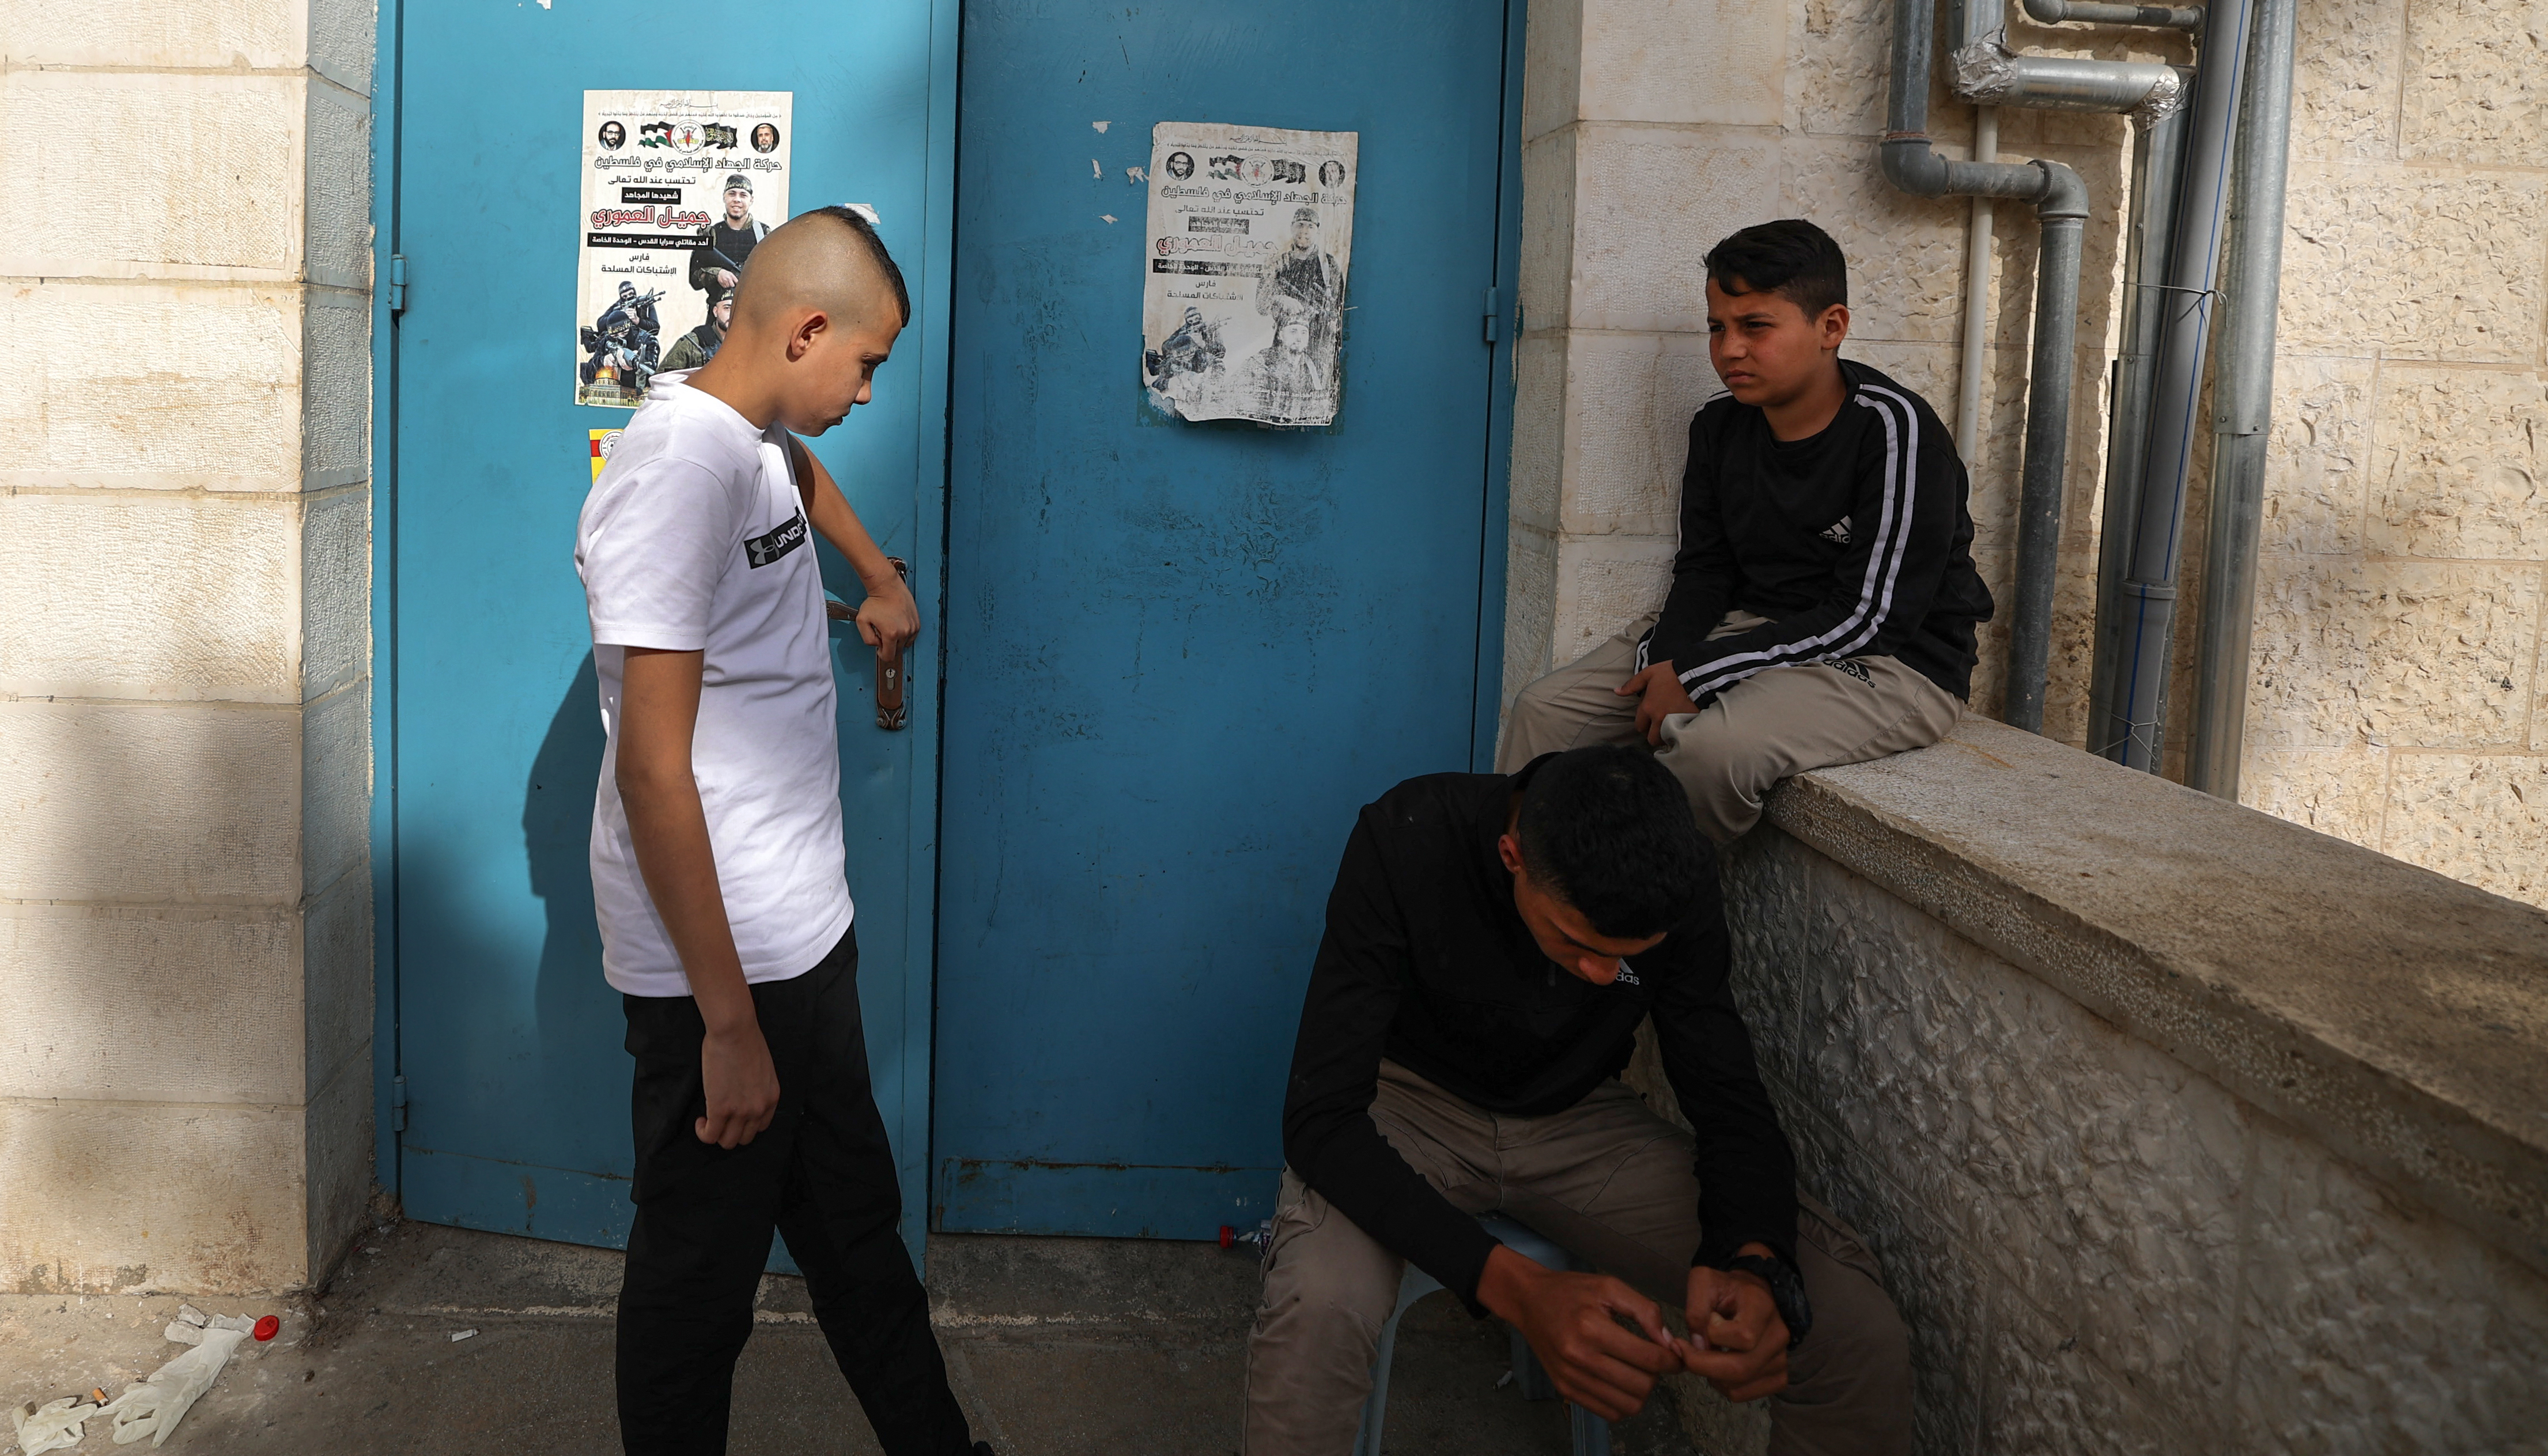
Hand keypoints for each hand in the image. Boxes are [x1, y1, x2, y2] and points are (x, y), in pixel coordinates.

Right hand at [696, 1021, 780, 1147]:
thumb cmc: (746, 1041)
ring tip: (708, 1120)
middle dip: (730, 1132)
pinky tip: (700, 1120)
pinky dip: (703, 1132)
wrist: (735, 1031)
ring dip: (716, 1134)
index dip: (745, 1125)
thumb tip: (743, 1094)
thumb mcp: (763, 1069)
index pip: (761, 1127)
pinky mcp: (720, 1109)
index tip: (733, 1116)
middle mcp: (759, 1108)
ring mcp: (741, 1111)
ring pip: (727, 1142)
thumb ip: (757, 1087)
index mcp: (771, 1097)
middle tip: (719, 1120)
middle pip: (745, 1138)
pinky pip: (710, 1136)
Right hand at [715, 268, 737, 288]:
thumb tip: (738, 283)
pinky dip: (725, 286)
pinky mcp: (721, 283)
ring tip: (728, 283)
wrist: (720, 272)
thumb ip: (735, 278)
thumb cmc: (726, 273)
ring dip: (729, 286)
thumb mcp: (731, 274)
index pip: (736, 281)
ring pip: (728, 287)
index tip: (736, 284)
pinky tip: (725, 284)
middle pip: (732, 285)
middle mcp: (728, 278)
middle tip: (732, 285)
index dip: (737, 284)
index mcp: (731, 276)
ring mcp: (724, 281)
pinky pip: (725, 287)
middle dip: (732, 286)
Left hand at [855, 572, 920, 659]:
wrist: (887, 587)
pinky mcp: (917, 623)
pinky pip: (911, 636)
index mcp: (891, 634)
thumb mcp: (861, 621)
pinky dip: (904, 633)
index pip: (889, 657)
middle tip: (882, 632)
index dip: (881, 654)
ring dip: (897, 639)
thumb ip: (867, 639)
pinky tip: (897, 624)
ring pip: (904, 644)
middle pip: (897, 651)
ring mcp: (912, 628)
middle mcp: (904, 632)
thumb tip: (877, 645)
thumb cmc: (876, 601)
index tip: (879, 648)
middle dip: (889, 644)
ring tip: (890, 626)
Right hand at [1477, 1246, 1688, 1420]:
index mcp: (1593, 1327)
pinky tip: (1620, 1381)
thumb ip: (1645, 1310)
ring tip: (1636, 1370)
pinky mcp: (1565, 1389)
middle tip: (1653, 1359)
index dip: (1672, 1360)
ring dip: (1641, 1391)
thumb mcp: (1610, 1286)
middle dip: (1657, 1374)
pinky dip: (1623, 1402)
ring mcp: (1571, 1377)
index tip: (1675, 1355)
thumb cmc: (1570, 1291)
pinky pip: (1609, 1413)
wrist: (1528, 1301)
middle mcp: (1580, 1357)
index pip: (1649, 1358)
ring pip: (1628, 1405)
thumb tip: (1668, 1342)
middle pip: (1642, 1385)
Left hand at [1615, 663, 1700, 745]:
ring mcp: (1674, 722)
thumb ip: (1632, 684)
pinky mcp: (1688, 723)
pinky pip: (1679, 736)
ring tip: (1668, 730)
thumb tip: (1617, 691)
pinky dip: (1678, 735)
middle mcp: (1659, 718)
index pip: (1639, 726)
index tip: (1648, 721)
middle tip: (1657, 728)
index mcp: (1648, 708)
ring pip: (1665, 739)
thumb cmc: (1671, 672)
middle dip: (1653, 735)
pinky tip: (1680, 730)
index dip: (1643, 725)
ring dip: (1665, 737)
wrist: (1696, 674)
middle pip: (1651, 738)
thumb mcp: (1649, 673)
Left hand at [1681, 1252, 1790, 1401]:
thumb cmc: (1726, 1287)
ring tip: (1704, 1356)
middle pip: (1740, 1369)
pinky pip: (1747, 1394)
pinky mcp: (1778, 1375)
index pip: (1742, 1336)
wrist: (1752, 1293)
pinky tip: (1719, 1368)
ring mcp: (1781, 1358)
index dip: (1713, 1334)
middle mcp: (1778, 1335)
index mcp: (1762, 1307)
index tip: (1705, 1321)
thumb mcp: (1704, 1282)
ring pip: (1739, 1386)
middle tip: (1685, 1352)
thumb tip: (1698, 1346)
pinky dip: (1725, 1387)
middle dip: (1702, 1365)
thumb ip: (1697, 1310)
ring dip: (1712, 1376)